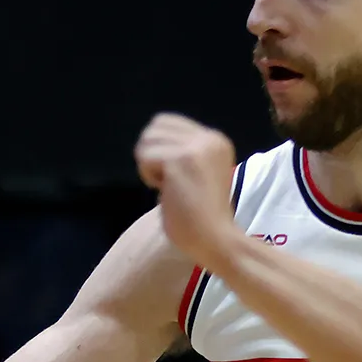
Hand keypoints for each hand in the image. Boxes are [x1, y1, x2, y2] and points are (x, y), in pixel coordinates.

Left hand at [134, 114, 238, 270]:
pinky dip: (148, 176)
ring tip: (168, 186)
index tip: (173, 175)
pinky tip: (165, 191)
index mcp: (215, 140)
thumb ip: (182, 155)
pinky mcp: (181, 159)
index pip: (167, 122)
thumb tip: (151, 144)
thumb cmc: (202, 218)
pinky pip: (145, 157)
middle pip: (155, 126)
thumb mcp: (198, 174)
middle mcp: (209, 137)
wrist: (216, 239)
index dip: (159, 147)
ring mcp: (196, 146)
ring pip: (148, 139)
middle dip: (152, 154)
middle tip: (167, 181)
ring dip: (149, 165)